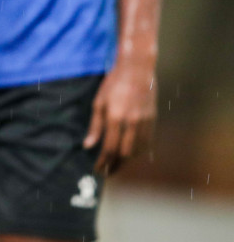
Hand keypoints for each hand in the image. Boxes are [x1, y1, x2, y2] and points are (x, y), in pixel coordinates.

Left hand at [84, 59, 155, 173]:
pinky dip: (138, 151)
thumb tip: (88, 146)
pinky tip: (130, 154)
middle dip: (115, 165)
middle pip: (125, 153)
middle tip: (107, 171)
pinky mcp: (153, 119)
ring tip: (117, 165)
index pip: (109, 148)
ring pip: (137, 150)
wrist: (137, 70)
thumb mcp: (98, 102)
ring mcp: (144, 122)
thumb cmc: (113, 84)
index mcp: (115, 118)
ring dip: (127, 160)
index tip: (97, 169)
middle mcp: (132, 122)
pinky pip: (147, 142)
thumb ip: (95, 126)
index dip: (103, 162)